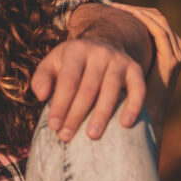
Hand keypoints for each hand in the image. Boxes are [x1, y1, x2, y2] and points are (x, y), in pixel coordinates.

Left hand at [31, 38, 145, 141]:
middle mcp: (99, 53)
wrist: (104, 43)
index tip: (54, 126)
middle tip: (67, 137)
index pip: (68, 81)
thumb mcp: (53, 63)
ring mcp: (119, 60)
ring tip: (92, 136)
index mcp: (76, 51)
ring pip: (111, 90)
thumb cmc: (72, 63)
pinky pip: (138, 89)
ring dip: (101, 115)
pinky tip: (125, 124)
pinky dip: (133, 106)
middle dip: (76, 115)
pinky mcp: (135, 69)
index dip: (60, 104)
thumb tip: (41, 96)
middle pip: (88, 88)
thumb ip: (42, 78)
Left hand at [109, 3, 180, 114]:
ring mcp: (178, 53)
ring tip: (116, 8)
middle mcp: (179, 49)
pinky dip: (142, 21)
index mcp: (173, 49)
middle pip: (157, 17)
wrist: (146, 118)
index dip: (136, 12)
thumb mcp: (132, 68)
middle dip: (135, 9)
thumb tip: (109, 35)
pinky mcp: (172, 60)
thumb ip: (129, 51)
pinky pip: (158, 31)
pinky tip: (125, 17)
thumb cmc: (133, 96)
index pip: (155, 20)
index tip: (114, 8)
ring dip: (136, 12)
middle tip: (113, 5)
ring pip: (158, 20)